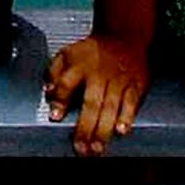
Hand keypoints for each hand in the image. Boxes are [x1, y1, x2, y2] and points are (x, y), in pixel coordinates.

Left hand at [45, 35, 150, 154]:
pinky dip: (127, 117)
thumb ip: (54, 72)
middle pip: (91, 102)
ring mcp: (119, 80)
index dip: (60, 101)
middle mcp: (99, 73)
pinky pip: (132, 103)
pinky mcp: (136, 84)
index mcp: (79, 65)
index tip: (55, 116)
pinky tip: (121, 131)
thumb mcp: (68, 54)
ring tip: (97, 147)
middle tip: (80, 147)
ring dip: (103, 130)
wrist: (124, 37)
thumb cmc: (93, 52)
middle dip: (85, 127)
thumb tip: (48, 92)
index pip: (67, 84)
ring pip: (111, 107)